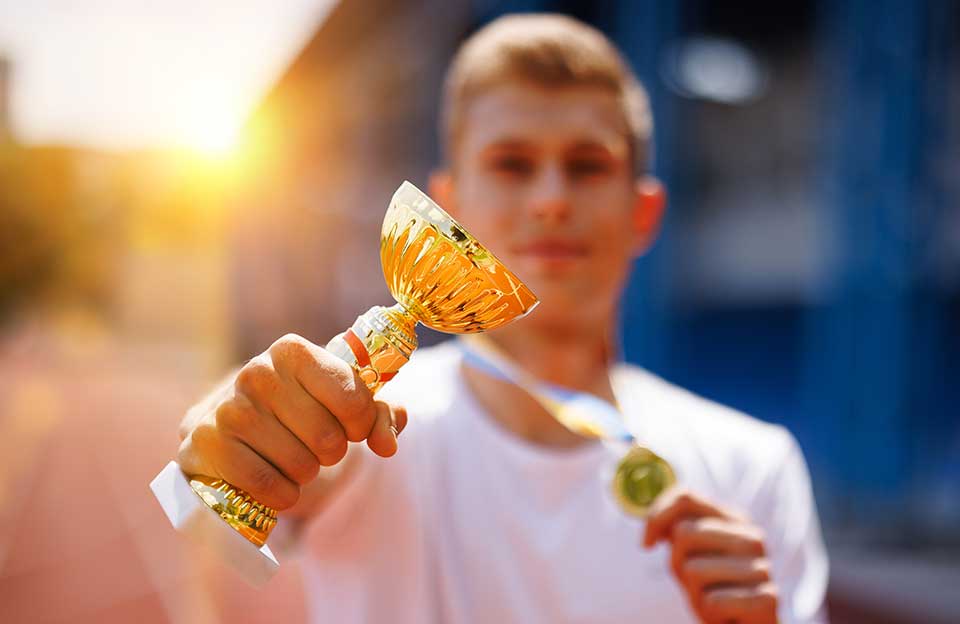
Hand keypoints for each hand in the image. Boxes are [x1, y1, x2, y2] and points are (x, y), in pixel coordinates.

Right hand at [176, 333, 406, 509]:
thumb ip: (377, 415)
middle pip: (329, 437)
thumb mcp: (339, 402)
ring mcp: (228, 409)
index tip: (353, 427)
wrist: (229, 430)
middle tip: (316, 445)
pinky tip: (274, 478)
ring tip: (290, 457)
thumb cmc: (297, 411)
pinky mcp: (206, 445)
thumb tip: (387, 443)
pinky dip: (282, 493)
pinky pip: (268, 486)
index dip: (362, 424)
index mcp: (293, 351)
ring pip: (301, 465)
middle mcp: (257, 372)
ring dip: (306, 473)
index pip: (353, 397)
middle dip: (332, 451)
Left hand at [643, 488, 777, 623]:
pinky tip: (725, 617)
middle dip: (677, 563)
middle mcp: (751, 539)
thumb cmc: (715, 591)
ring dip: (694, 593)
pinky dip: (710, 613)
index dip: (656, 517)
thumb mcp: (691, 556)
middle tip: (696, 584)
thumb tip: (653, 517)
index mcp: (734, 521)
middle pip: (684, 533)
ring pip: (693, 570)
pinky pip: (712, 602)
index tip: (647, 544)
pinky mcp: (767, 599)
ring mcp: (762, 568)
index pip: (685, 499)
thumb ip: (676, 530)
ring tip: (713, 601)